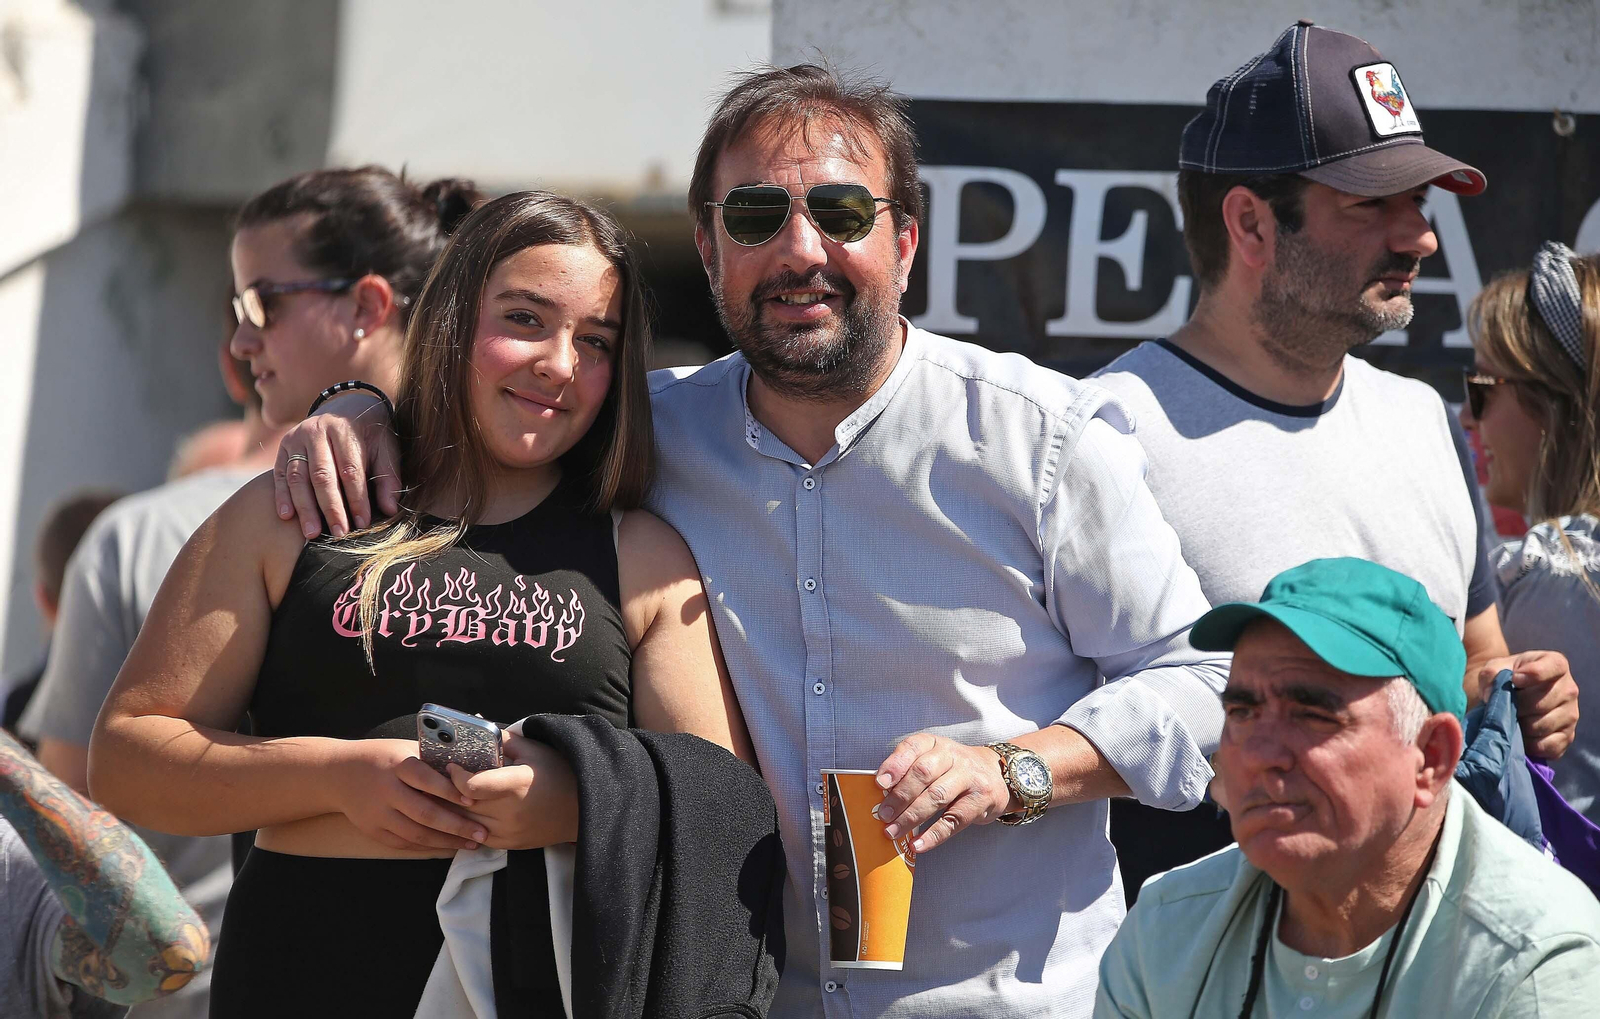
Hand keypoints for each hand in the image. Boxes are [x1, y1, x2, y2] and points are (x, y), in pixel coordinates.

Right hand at [274, 391, 399, 538]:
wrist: (346, 407)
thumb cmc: (370, 434)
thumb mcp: (386, 448)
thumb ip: (388, 476)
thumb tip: (389, 509)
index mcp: (345, 429)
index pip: (350, 470)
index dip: (357, 499)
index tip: (362, 523)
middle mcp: (317, 431)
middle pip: (322, 475)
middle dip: (331, 508)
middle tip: (338, 533)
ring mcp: (296, 438)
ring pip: (298, 477)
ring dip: (305, 508)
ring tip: (312, 533)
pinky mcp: (284, 447)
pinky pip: (281, 474)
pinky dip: (282, 496)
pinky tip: (287, 516)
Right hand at [335, 739, 485, 851]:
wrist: (338, 773)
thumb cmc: (382, 757)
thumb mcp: (404, 749)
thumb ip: (431, 760)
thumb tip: (469, 769)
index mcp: (397, 764)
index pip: (425, 779)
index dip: (450, 790)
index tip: (474, 799)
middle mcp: (386, 790)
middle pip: (424, 813)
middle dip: (456, 825)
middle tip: (482, 832)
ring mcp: (377, 813)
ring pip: (416, 833)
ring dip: (446, 841)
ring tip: (471, 843)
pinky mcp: (372, 830)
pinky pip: (404, 843)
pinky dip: (427, 846)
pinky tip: (447, 846)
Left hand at [434, 735, 578, 850]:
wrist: (582, 808)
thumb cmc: (558, 772)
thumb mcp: (532, 749)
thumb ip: (499, 738)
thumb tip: (472, 724)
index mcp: (517, 784)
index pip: (472, 786)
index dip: (455, 776)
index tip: (452, 765)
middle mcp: (510, 812)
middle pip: (461, 805)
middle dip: (445, 790)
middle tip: (436, 777)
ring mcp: (508, 832)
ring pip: (463, 823)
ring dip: (451, 809)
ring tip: (443, 793)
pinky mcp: (506, 845)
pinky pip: (473, 836)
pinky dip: (465, 823)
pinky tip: (462, 810)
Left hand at [873, 733, 1013, 852]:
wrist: (996, 774)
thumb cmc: (953, 770)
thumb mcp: (933, 759)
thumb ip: (909, 771)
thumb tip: (881, 796)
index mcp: (935, 743)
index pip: (913, 747)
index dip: (895, 765)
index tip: (879, 784)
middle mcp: (954, 755)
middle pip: (923, 773)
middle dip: (899, 796)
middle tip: (883, 815)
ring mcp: (970, 777)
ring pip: (937, 796)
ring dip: (911, 817)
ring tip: (894, 832)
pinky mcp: (982, 799)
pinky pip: (954, 820)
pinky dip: (933, 835)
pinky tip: (917, 844)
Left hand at [1477, 650, 1578, 759]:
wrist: (1510, 698)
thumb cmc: (1504, 678)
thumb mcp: (1495, 668)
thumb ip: (1491, 673)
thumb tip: (1491, 696)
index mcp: (1555, 664)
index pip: (1553, 667)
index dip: (1533, 674)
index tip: (1514, 679)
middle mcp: (1569, 689)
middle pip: (1540, 704)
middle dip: (1515, 708)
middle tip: (1503, 707)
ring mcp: (1571, 714)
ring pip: (1540, 726)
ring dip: (1518, 726)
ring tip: (1509, 719)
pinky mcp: (1567, 737)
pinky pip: (1546, 746)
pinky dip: (1527, 744)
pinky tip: (1519, 735)